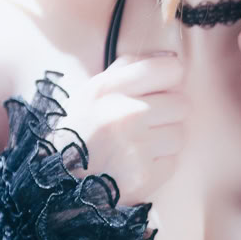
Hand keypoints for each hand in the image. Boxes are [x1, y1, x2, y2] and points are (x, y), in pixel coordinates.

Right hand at [65, 49, 187, 205]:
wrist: (59, 182)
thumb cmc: (80, 132)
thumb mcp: (92, 92)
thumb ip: (129, 68)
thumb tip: (171, 57)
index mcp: (108, 89)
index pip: (169, 69)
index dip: (170, 78)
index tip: (161, 87)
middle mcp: (124, 114)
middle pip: (181, 104)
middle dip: (168, 113)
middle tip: (145, 124)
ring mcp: (135, 147)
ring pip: (179, 134)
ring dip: (164, 141)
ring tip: (139, 146)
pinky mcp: (144, 175)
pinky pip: (172, 161)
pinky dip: (159, 165)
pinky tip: (137, 164)